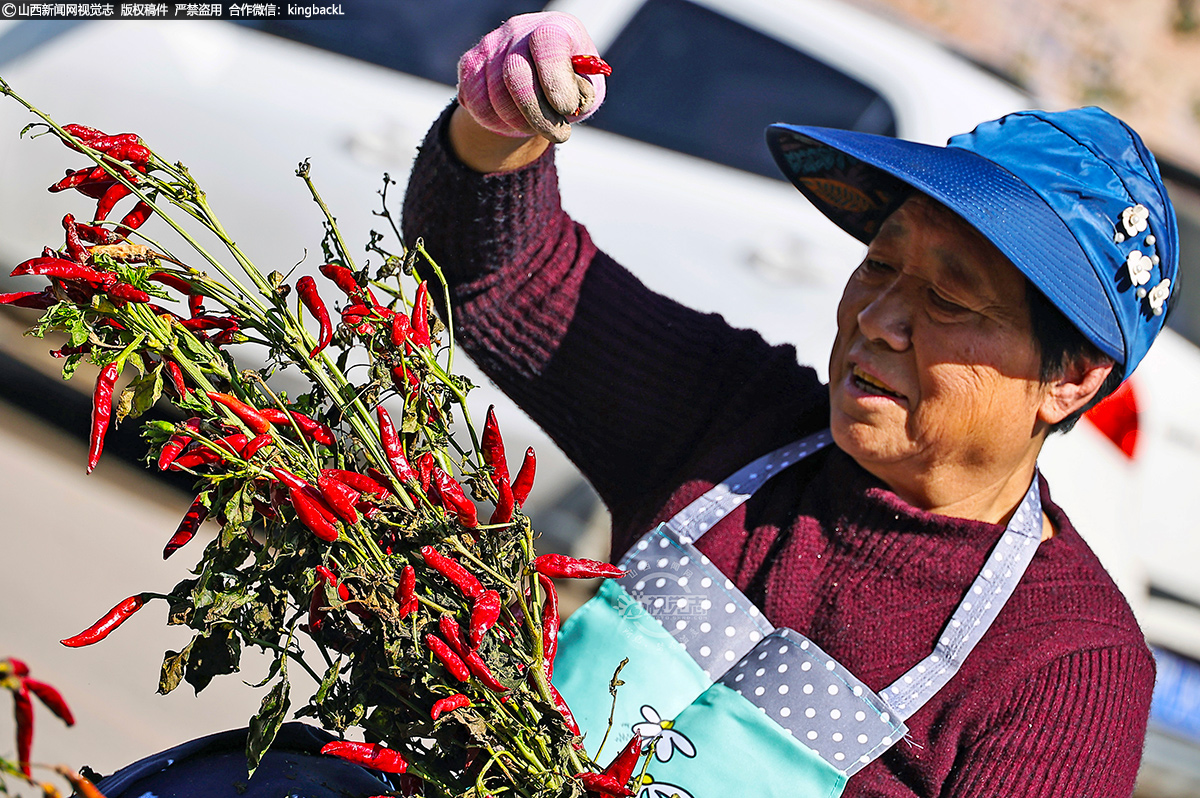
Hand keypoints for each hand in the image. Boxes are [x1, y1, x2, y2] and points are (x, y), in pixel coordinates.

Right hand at [457, 12, 606, 143]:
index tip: (566, 109)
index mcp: (556, 28)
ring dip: (518, 123)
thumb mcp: (587, 90)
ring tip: (537, 127)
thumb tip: (570, 105)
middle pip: (515, 74)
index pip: (548, 42)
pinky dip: (497, 123)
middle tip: (558, 136)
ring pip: (494, 96)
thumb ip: (582, 95)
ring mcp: (491, 45)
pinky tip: (514, 121)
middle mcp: (520, 30)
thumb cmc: (569, 86)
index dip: (555, 79)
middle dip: (537, 114)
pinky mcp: (470, 64)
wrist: (539, 81)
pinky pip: (477, 104)